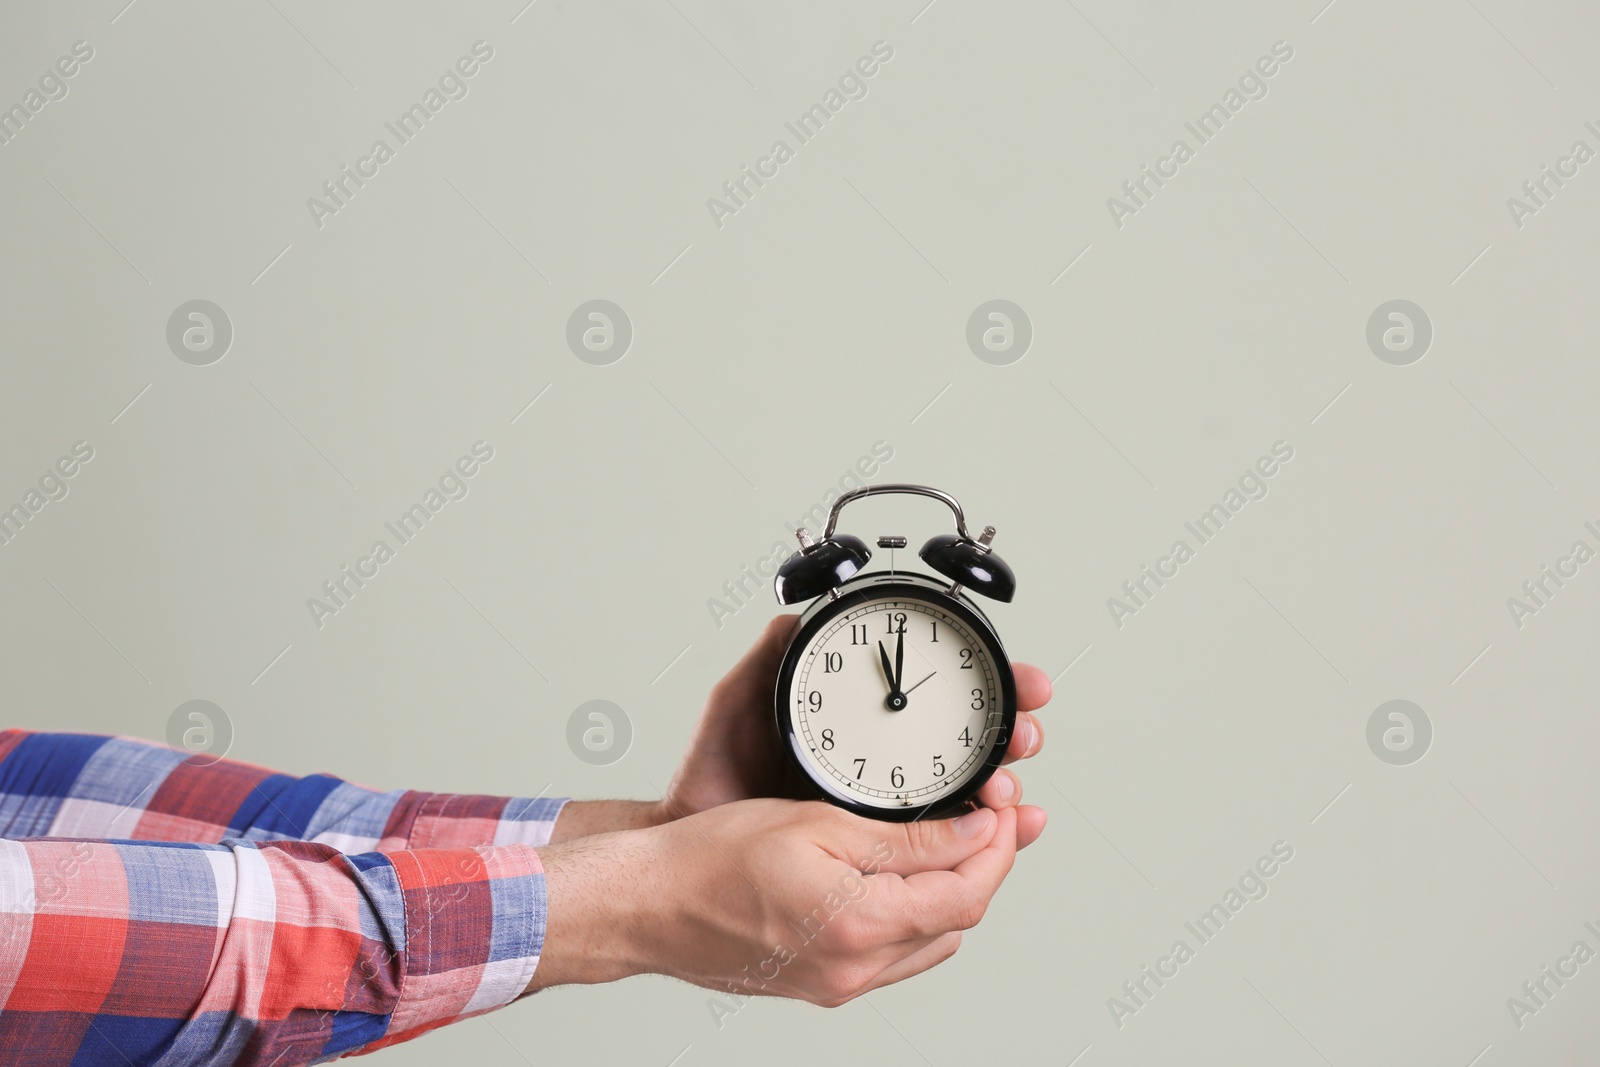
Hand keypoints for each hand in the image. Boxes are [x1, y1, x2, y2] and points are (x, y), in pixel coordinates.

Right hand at [532, 799, 1018, 1004]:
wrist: (648, 904)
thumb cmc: (711, 858)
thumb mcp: (816, 822)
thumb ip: (905, 836)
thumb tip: (973, 833)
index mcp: (862, 926)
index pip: (968, 893)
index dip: (999, 847)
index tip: (1004, 807)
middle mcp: (857, 968)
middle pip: (958, 920)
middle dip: (985, 865)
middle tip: (991, 815)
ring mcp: (839, 983)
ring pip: (931, 941)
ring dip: (954, 892)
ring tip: (956, 840)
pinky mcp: (823, 983)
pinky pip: (895, 956)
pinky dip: (916, 915)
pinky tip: (907, 880)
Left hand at [660, 615, 1052, 846]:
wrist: (694, 840)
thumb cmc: (715, 774)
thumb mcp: (738, 702)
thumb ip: (770, 654)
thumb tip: (800, 613)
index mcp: (865, 715)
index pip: (945, 687)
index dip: (993, 679)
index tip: (1024, 681)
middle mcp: (889, 756)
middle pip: (975, 738)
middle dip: (1016, 731)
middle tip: (1025, 732)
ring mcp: (892, 804)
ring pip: (971, 792)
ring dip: (1006, 784)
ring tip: (1008, 785)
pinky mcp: (886, 848)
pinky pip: (946, 844)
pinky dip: (985, 840)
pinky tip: (1006, 831)